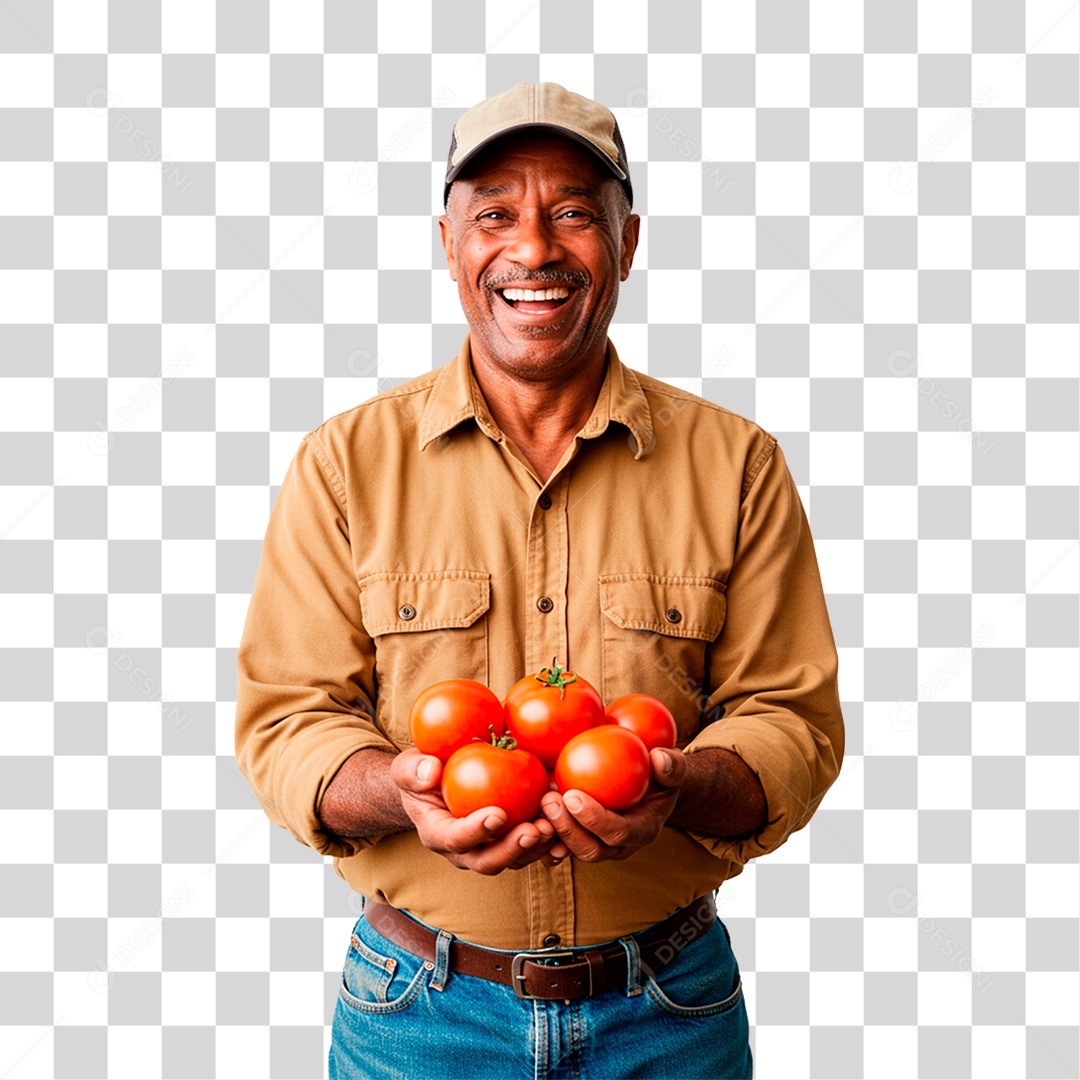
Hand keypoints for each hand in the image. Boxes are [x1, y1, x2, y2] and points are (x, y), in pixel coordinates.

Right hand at [389, 748, 567, 874]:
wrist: (436, 785)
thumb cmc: (421, 775)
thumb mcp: (408, 767)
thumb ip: (413, 769)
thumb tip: (430, 771)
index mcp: (438, 835)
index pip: (456, 840)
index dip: (476, 831)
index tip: (497, 814)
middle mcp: (465, 851)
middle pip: (489, 861)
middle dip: (513, 848)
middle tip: (534, 828)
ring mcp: (490, 849)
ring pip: (515, 859)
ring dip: (536, 847)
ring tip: (555, 826)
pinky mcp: (511, 841)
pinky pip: (533, 849)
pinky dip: (550, 843)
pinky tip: (568, 830)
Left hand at [539, 748, 687, 861]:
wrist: (647, 788)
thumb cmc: (659, 774)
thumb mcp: (672, 768)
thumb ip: (671, 765)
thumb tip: (659, 758)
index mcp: (641, 830)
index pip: (618, 834)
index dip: (595, 820)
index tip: (573, 795)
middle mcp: (617, 846)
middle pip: (590, 849)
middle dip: (567, 829)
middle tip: (548, 800)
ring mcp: (595, 844)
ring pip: (568, 850)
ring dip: (549, 832)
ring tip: (534, 804)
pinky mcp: (576, 838)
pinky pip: (554, 842)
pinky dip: (539, 832)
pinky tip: (524, 811)